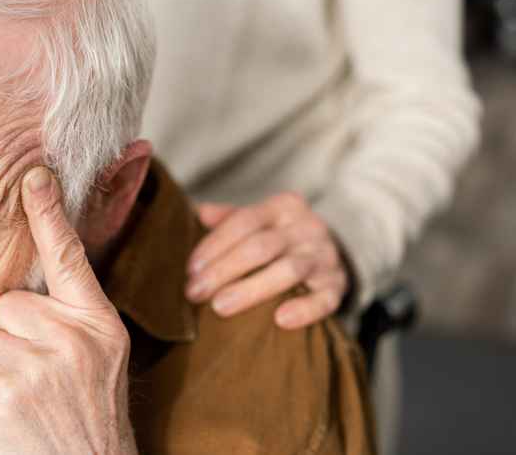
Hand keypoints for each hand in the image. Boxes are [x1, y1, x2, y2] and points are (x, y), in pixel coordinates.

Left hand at [0, 168, 135, 454]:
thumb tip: (30, 287)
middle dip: (15, 334)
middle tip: (38, 369)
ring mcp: (42, 367)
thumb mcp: (103, 354)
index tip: (35, 177)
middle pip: (11, 303)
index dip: (50, 215)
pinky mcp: (8, 396)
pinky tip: (14, 414)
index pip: (71, 259)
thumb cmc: (90, 406)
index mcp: (101, 323)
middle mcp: (76, 339)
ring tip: (29, 395)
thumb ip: (75, 316)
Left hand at [186, 193, 348, 328]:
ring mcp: (325, 256)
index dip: (214, 245)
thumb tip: (200, 213)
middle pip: (260, 247)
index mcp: (284, 207)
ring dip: (251, 290)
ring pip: (288, 271)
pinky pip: (324, 299)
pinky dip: (304, 309)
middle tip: (195, 292)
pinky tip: (280, 321)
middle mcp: (307, 227)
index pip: (244, 221)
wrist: (331, 252)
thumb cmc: (282, 237)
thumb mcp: (260, 220)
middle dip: (223, 270)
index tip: (191, 270)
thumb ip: (230, 218)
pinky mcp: (338, 285)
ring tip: (219, 307)